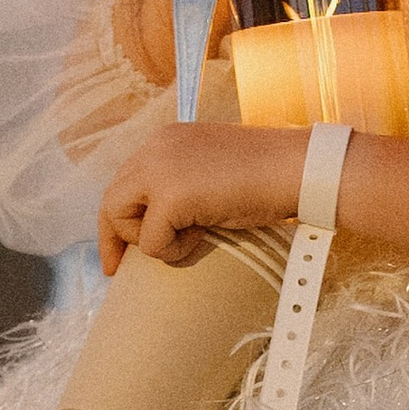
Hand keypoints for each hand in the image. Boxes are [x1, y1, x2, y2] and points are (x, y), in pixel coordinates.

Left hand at [98, 121, 308, 270]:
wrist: (297, 169)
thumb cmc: (267, 176)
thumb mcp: (210, 172)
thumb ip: (179, 185)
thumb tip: (156, 222)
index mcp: (165, 140)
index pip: (125, 182)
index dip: (120, 217)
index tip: (118, 249)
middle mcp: (154, 148)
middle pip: (111, 200)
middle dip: (113, 238)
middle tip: (116, 269)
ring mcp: (159, 169)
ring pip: (120, 218)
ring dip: (150, 240)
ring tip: (190, 236)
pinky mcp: (170, 196)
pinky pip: (150, 241)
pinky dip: (174, 250)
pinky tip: (204, 235)